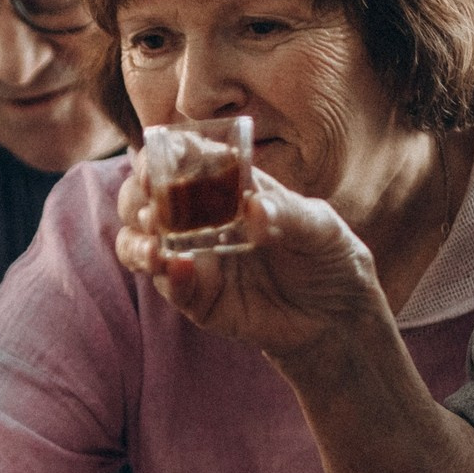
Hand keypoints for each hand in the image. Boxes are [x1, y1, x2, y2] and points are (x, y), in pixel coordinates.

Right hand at [114, 165, 392, 366]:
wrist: (336, 317)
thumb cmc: (329, 257)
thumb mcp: (321, 227)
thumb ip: (289, 213)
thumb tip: (254, 207)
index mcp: (226, 186)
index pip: (182, 159)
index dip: (162, 155)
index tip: (153, 160)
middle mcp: (200, 219)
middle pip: (144, 198)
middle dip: (137, 198)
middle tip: (153, 206)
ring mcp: (193, 258)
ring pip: (138, 242)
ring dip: (137, 241)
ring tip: (156, 246)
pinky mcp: (196, 298)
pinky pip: (168, 284)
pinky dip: (167, 276)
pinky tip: (179, 268)